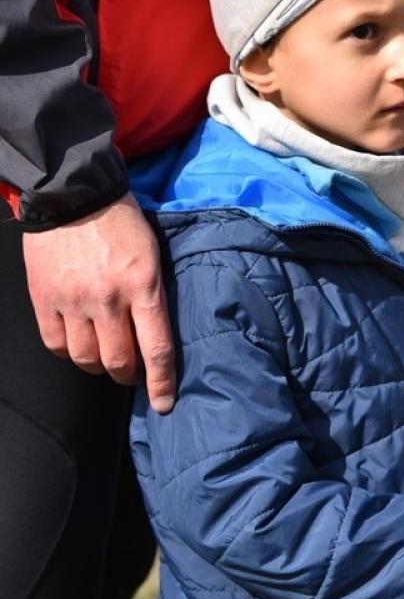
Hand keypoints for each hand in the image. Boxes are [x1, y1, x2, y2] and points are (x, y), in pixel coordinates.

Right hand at [22, 193, 175, 411]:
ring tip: (105, 360)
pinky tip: (77, 344)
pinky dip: (68, 352)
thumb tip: (155, 336)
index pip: (156, 348)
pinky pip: (55, 343)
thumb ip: (154, 295)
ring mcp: (72, 300)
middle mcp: (108, 298)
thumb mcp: (153, 254)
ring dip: (98, 366)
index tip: (163, 403)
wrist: (73, 195)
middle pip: (119, 360)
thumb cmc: (122, 223)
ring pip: (84, 358)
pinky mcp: (43, 298)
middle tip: (131, 375)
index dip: (161, 383)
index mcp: (143, 286)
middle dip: (128, 376)